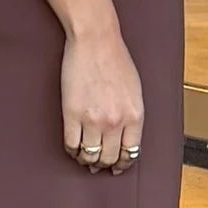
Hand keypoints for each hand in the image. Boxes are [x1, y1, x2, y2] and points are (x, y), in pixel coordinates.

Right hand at [61, 26, 143, 173]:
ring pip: (90, 155)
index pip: (130, 153)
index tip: (118, 166)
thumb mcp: (135, 91)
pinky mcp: (72, 114)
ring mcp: (93, 120)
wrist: (95, 41)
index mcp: (135, 116)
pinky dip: (72, 150)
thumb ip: (132, 115)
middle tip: (99, 164)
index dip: (123, 163)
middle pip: (109, 158)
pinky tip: (73, 146)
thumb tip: (125, 138)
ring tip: (85, 156)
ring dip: (87, 159)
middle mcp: (116, 122)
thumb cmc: (116, 59)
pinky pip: (71, 144)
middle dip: (104, 164)